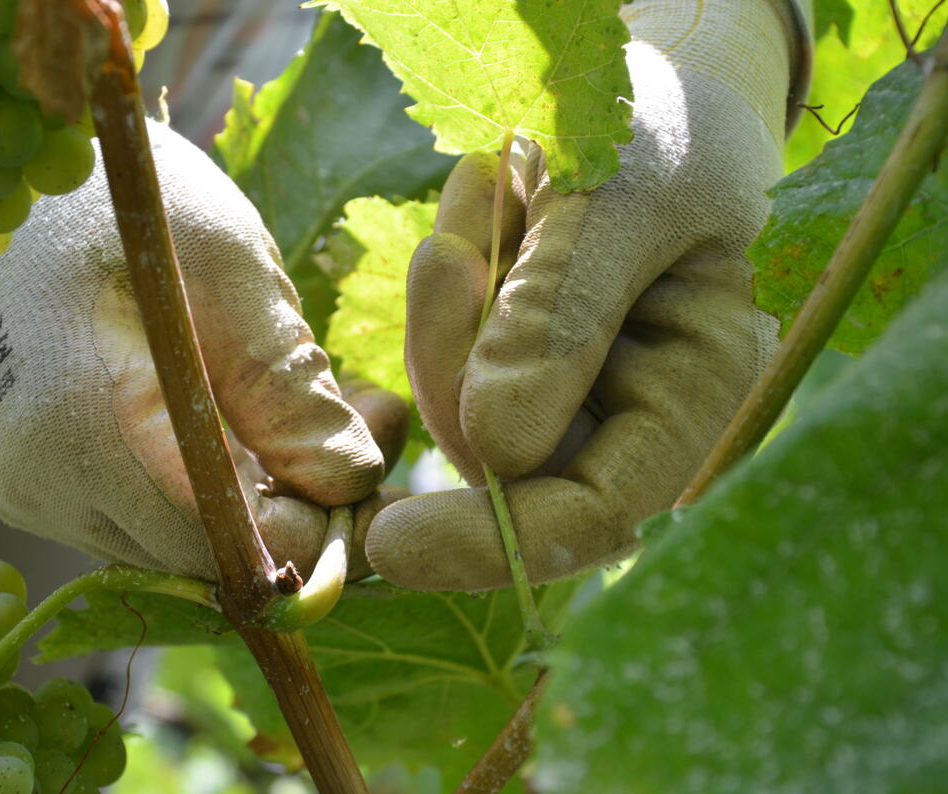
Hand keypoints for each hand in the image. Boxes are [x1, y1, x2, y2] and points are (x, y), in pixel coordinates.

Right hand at [0, 120, 403, 580]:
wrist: (24, 166)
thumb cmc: (130, 198)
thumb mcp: (230, 273)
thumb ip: (289, 388)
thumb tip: (350, 485)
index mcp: (78, 427)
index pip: (219, 543)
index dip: (307, 528)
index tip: (368, 473)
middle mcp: (35, 481)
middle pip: (199, 552)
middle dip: (294, 505)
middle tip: (365, 421)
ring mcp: (23, 484)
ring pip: (174, 537)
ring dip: (256, 493)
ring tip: (321, 407)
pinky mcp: (28, 475)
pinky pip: (140, 510)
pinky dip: (206, 481)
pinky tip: (250, 414)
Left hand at [365, 0, 810, 590]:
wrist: (639, 93)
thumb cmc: (661, 131)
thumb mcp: (622, 196)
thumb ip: (562, 316)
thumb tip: (495, 454)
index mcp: (693, 392)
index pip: (598, 510)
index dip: (496, 541)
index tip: (388, 542)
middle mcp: (627, 416)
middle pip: (501, 466)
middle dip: (452, 366)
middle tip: (449, 248)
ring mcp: (562, 392)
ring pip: (454, 406)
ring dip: (446, 306)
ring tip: (493, 188)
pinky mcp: (507, 359)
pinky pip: (439, 350)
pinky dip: (441, 285)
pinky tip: (480, 209)